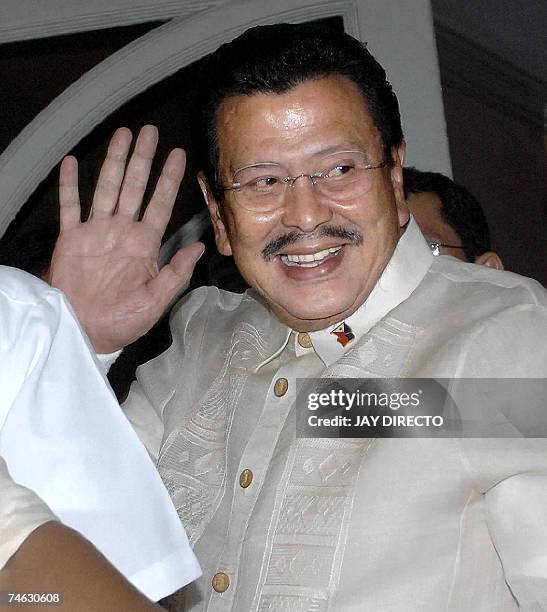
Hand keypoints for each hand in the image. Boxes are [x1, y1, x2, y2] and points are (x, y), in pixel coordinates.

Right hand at [48, 125, 203, 353]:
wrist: (87, 332)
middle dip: (143, 159)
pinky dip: (69, 186)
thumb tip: (200, 246)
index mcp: (144, 244)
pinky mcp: (71, 239)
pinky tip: (70, 163)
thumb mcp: (157, 299)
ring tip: (121, 134)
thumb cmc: (124, 321)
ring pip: (106, 188)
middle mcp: (122, 232)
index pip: (161, 204)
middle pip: (134, 187)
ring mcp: (96, 232)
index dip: (169, 179)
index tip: (179, 155)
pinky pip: (69, 207)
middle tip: (150, 131)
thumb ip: (176, 272)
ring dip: (113, 161)